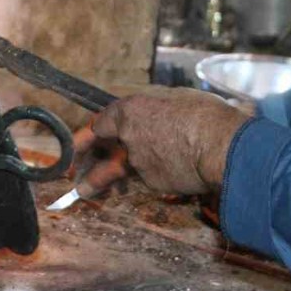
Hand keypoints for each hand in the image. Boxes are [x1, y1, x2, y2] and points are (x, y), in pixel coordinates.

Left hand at [73, 87, 249, 196]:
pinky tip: (166, 176)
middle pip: (101, 150)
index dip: (93, 130)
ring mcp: (139, 163)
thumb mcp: (179, 99)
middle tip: (68, 169)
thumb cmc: (205, 116)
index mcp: (131, 111)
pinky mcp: (154, 183)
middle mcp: (129, 137)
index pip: (103, 121)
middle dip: (81, 159)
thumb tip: (161, 113)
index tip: (84, 137)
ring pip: (118, 171)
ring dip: (97, 182)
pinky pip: (151, 178)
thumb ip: (161, 109)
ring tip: (84, 191)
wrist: (222, 148)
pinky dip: (154, 178)